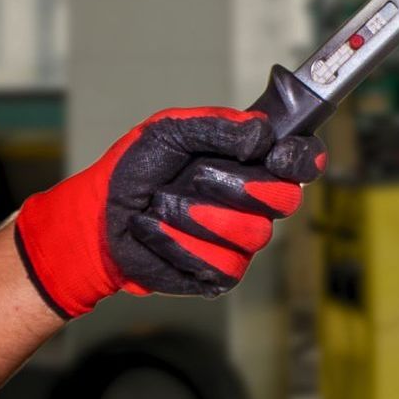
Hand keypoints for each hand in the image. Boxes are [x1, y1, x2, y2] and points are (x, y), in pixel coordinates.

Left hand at [13, 108, 324, 318]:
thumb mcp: (168, 130)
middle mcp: (254, 201)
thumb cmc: (133, 170)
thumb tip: (261, 134)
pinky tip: (158, 232)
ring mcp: (240, 240)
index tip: (277, 155)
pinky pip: (225, 265)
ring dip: (198, 216)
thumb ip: (217, 125)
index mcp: (251, 162)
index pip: (303, 159)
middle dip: (241, 187)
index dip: (301, 158)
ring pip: (254, 234)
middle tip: (199, 177)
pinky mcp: (220, 274)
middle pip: (286, 198)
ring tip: (162, 205)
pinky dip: (181, 246)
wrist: (96, 219)